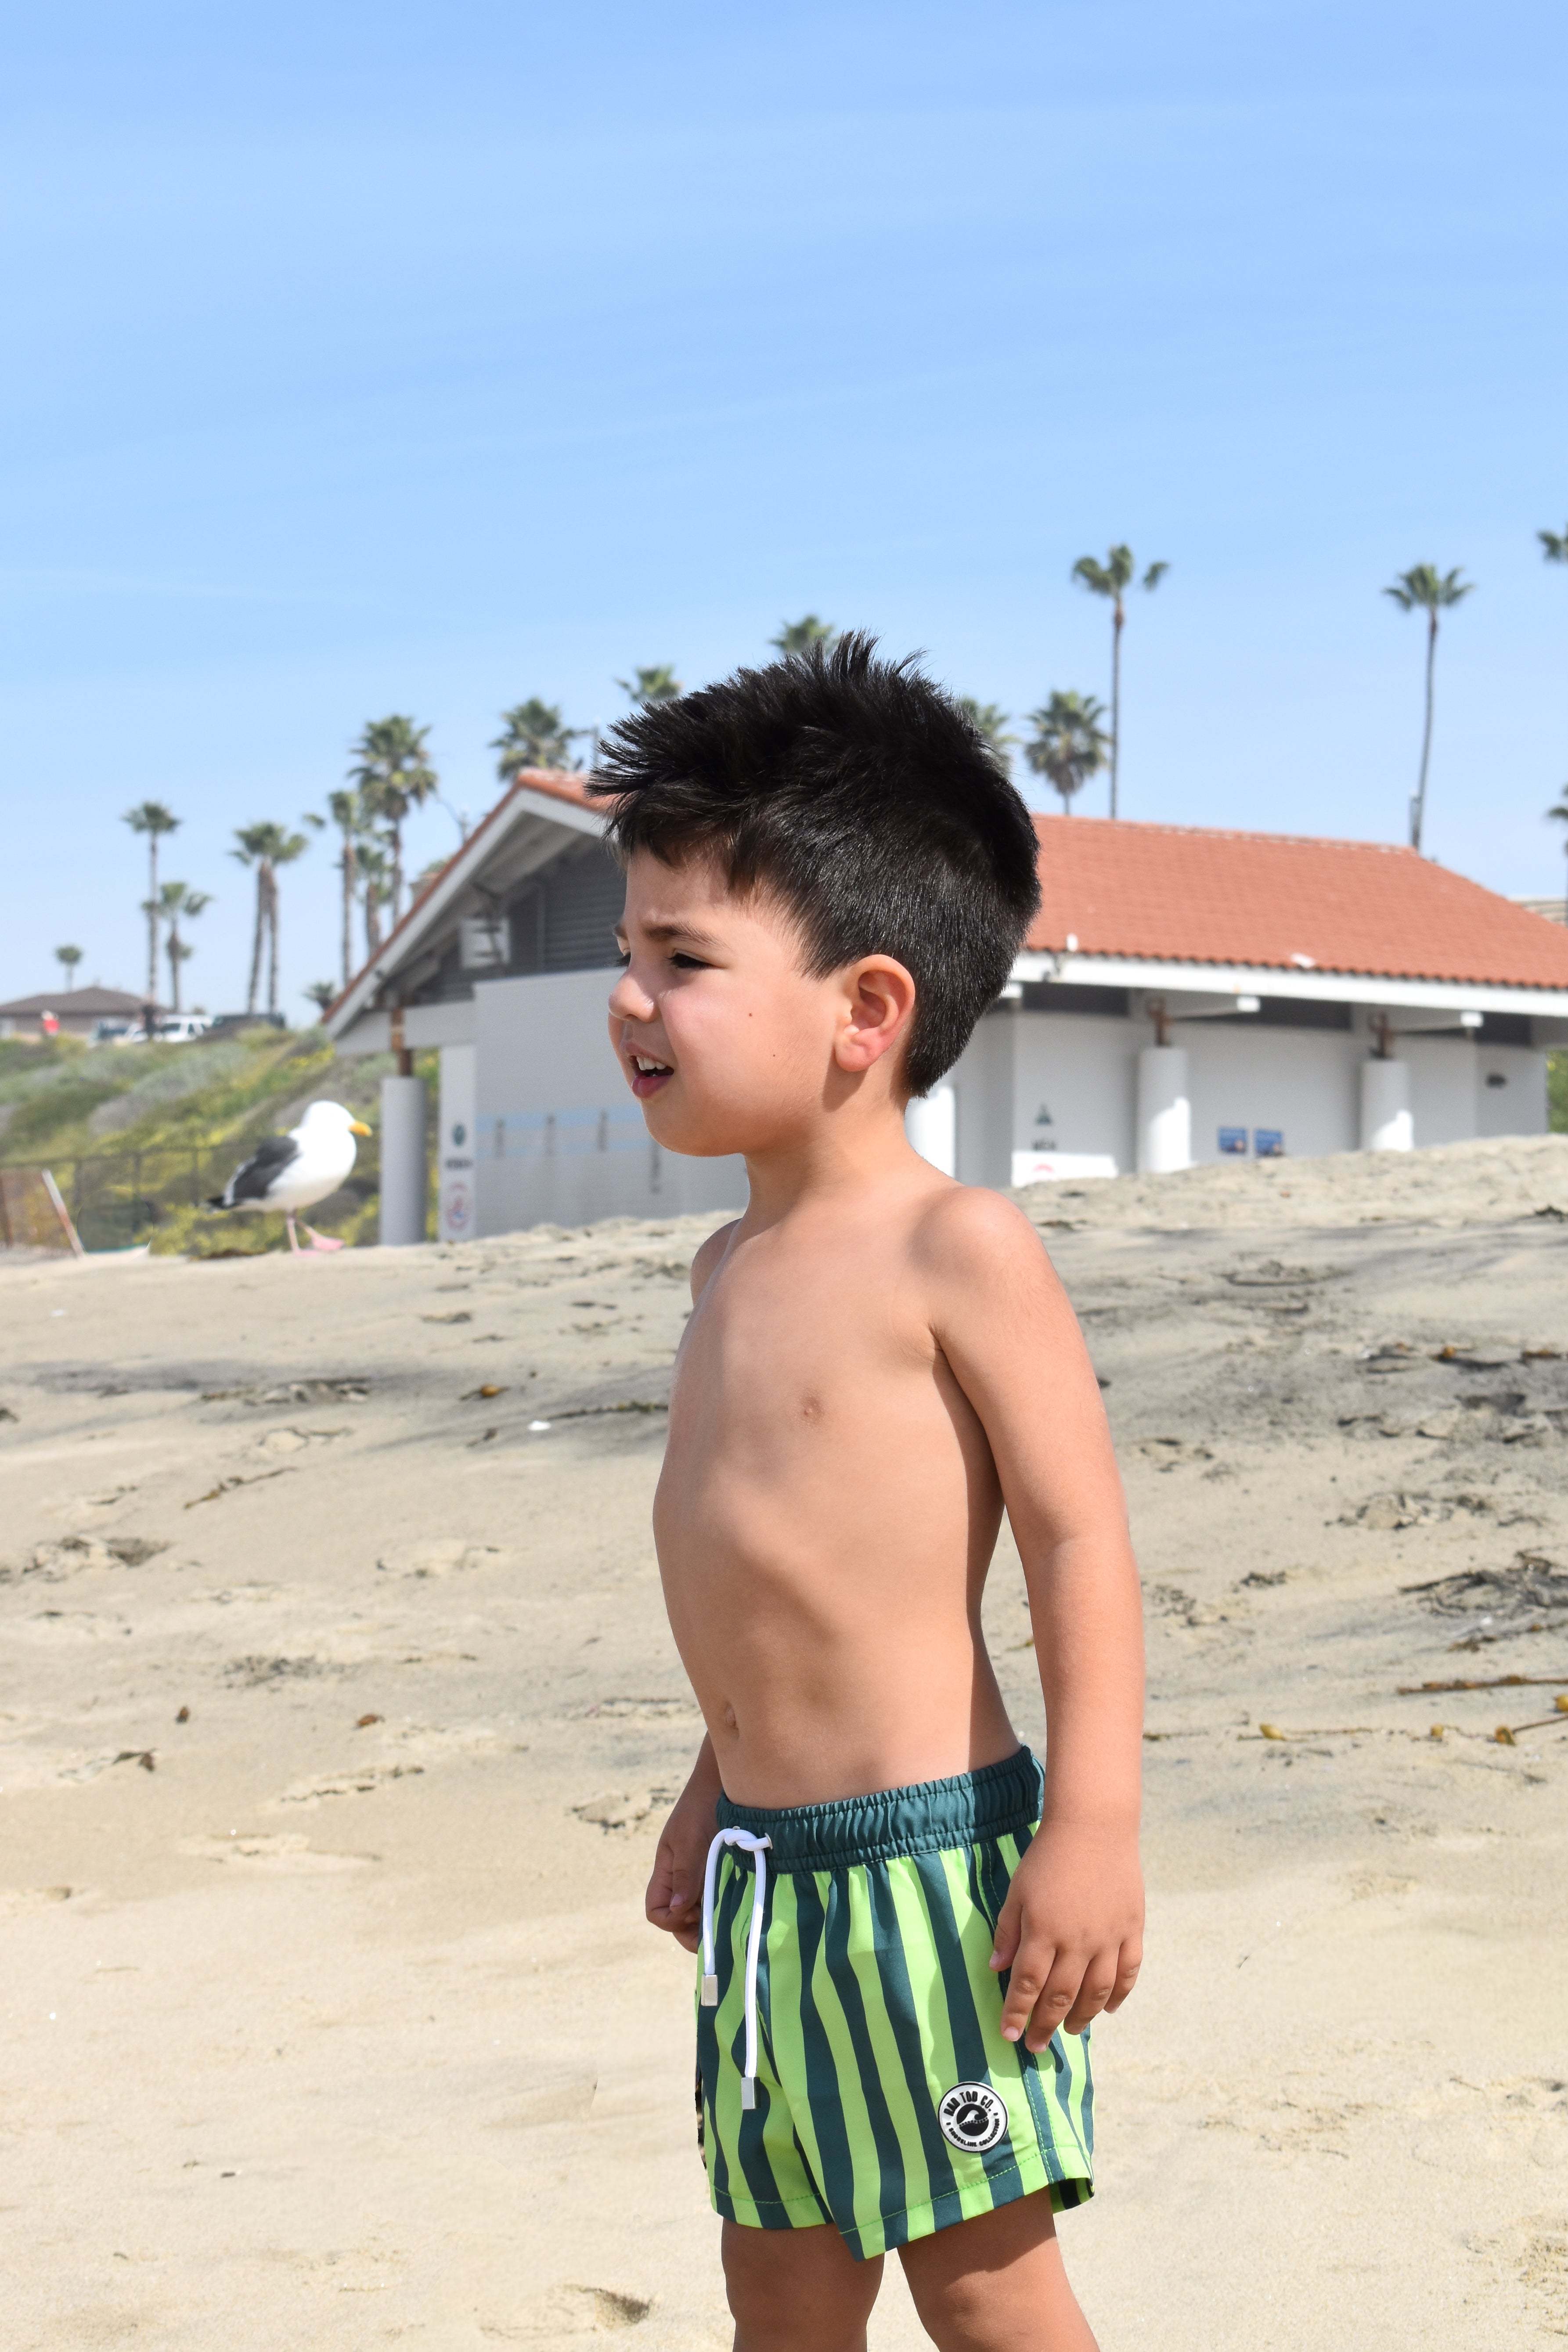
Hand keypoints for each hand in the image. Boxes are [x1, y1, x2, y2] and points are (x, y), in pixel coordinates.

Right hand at [645, 1748, 721, 1953]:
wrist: (726, 1784)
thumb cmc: (702, 1807)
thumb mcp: (689, 1840)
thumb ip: (684, 1875)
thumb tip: (676, 1911)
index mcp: (666, 1871)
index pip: (656, 1911)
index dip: (671, 1920)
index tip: (693, 1912)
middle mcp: (681, 1879)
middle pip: (677, 1919)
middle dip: (693, 1930)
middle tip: (716, 1927)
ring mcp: (701, 1877)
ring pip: (699, 1912)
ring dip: (712, 1918)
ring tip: (730, 1916)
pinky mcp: (721, 1872)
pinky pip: (718, 1899)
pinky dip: (725, 1907)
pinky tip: (739, 1903)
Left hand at [988, 1820, 1142, 2050]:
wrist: (1094, 1826)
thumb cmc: (1047, 1856)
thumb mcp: (1017, 1890)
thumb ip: (1007, 1931)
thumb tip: (996, 1969)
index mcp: (1044, 1931)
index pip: (1027, 1984)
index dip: (1017, 2013)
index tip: (1009, 2035)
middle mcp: (1078, 1941)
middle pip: (1060, 1996)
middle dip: (1045, 2025)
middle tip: (1035, 2046)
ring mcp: (1109, 1937)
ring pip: (1096, 1992)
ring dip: (1081, 2017)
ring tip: (1068, 2031)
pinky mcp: (1132, 1929)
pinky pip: (1128, 1972)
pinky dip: (1119, 1996)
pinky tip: (1108, 2010)